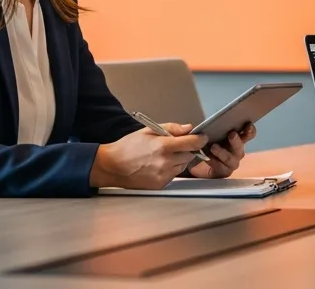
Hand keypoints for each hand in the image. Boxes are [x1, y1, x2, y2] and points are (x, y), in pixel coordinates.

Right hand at [90, 124, 207, 189]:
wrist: (112, 166)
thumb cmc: (129, 146)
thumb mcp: (148, 130)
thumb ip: (171, 129)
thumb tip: (189, 128)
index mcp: (163, 146)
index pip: (192, 143)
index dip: (200, 139)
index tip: (202, 137)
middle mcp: (166, 162)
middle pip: (190, 155)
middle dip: (187, 149)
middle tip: (177, 145)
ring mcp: (164, 175)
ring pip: (183, 165)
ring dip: (180, 160)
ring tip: (164, 156)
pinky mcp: (160, 184)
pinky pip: (174, 175)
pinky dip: (171, 169)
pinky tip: (158, 165)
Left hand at [187, 123, 257, 178]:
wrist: (193, 162)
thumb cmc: (203, 144)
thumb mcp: (205, 133)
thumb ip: (208, 128)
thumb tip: (200, 124)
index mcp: (236, 139)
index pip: (248, 134)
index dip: (250, 130)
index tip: (247, 124)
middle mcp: (236, 151)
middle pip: (240, 147)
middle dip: (236, 141)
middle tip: (231, 134)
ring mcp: (231, 163)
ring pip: (231, 159)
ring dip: (223, 152)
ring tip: (213, 147)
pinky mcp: (223, 173)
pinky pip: (221, 168)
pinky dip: (214, 162)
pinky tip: (207, 157)